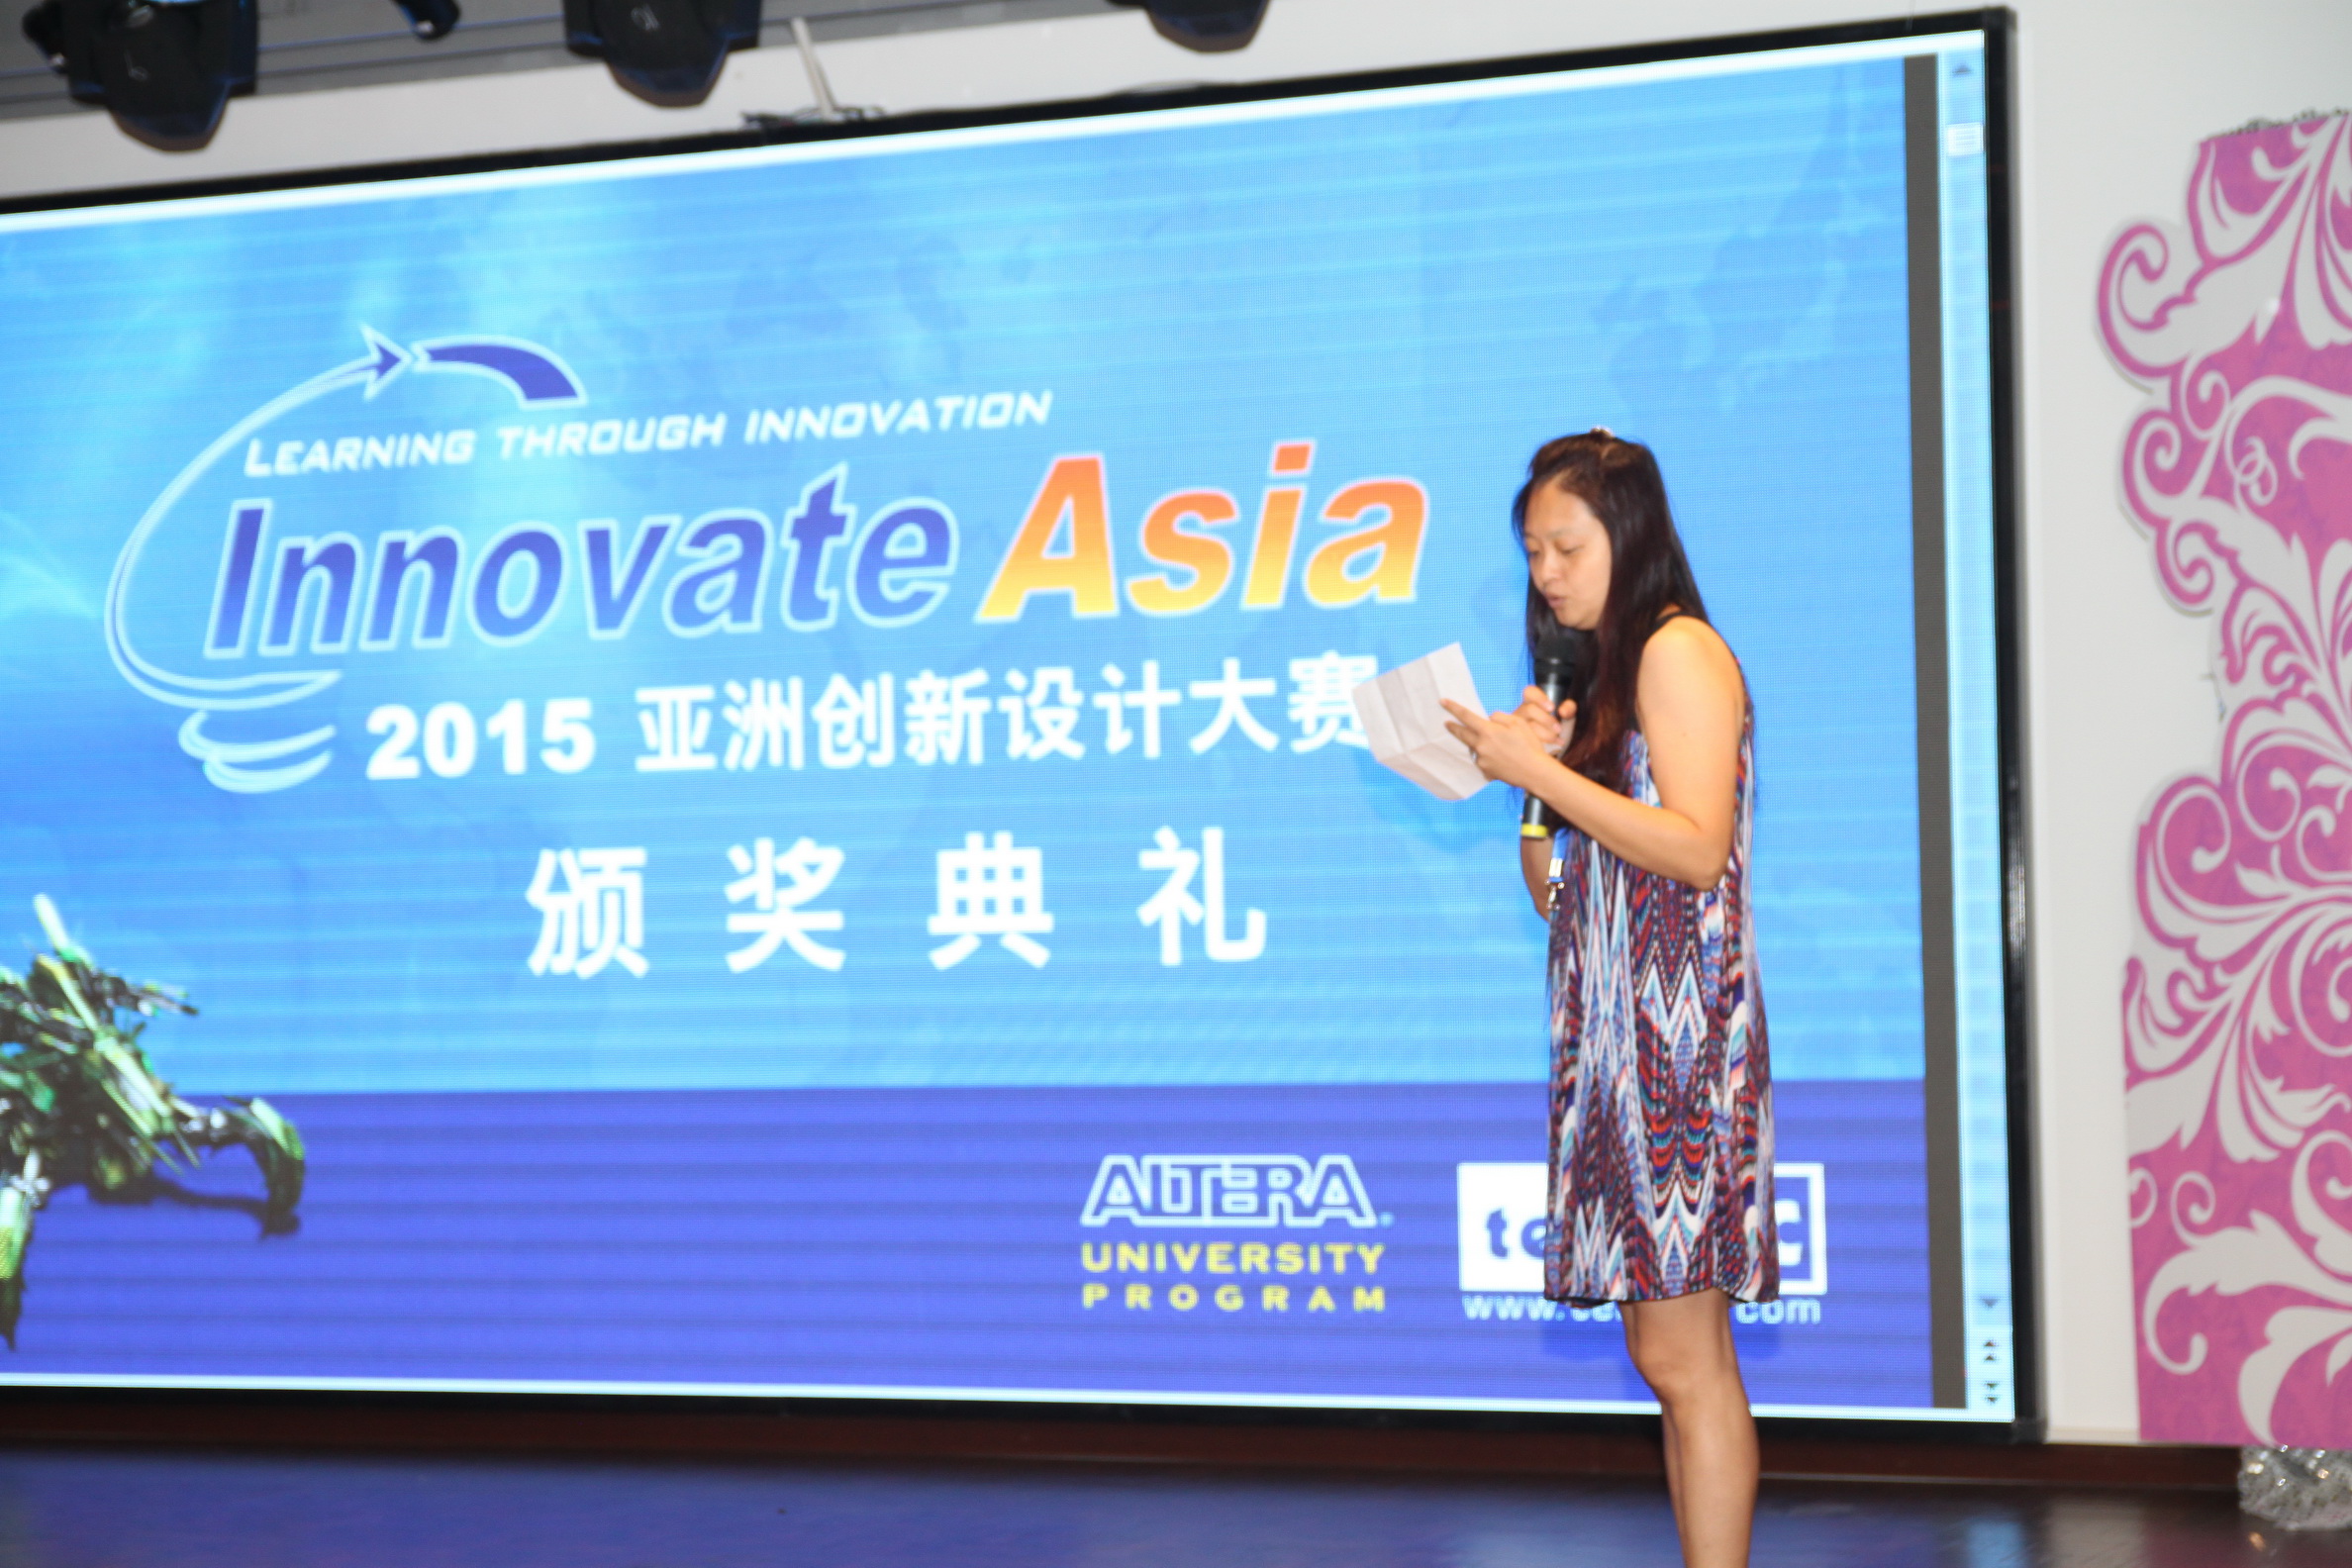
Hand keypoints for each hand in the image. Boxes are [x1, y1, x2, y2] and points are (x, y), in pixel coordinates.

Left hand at [1441, 699, 1555, 792]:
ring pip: (1474, 748)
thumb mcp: (1518, 723)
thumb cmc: (1529, 745)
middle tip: (1446, 723)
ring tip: (1490, 743)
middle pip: (1462, 734)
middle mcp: (1481, 746)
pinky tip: (1500, 757)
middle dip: (1453, 727)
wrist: (1535, 772)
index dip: (1453, 708)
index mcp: (1488, 731)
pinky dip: (1487, 757)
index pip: (1466, 716)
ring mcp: (1482, 760)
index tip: (1443, 701)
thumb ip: (1499, 717)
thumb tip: (1489, 719)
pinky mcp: (1486, 772)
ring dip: (1476, 743)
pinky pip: (1483, 760)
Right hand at [1511, 685, 1576, 755]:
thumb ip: (1569, 708)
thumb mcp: (1568, 715)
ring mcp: (1517, 727)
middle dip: (1545, 719)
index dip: (1538, 697)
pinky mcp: (1519, 741)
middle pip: (1528, 709)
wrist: (1557, 748)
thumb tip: (1563, 712)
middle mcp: (1521, 713)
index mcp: (1532, 702)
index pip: (1529, 692)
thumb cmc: (1559, 726)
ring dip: (1545, 733)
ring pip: (1526, 727)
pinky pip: (1526, 741)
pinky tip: (1555, 745)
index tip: (1552, 708)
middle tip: (1558, 729)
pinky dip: (1543, 743)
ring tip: (1558, 738)